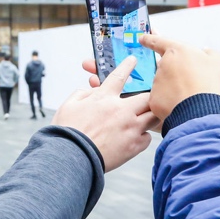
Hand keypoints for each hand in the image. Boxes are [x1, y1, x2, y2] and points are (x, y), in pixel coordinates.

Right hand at [53, 56, 154, 170]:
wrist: (71, 158)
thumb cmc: (66, 133)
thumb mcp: (68, 106)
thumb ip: (81, 94)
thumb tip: (91, 92)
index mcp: (103, 98)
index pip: (119, 76)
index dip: (127, 66)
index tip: (134, 60)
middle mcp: (121, 110)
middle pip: (147, 96)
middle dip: (149, 95)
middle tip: (147, 97)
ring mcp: (130, 128)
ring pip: (153, 116)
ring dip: (150, 115)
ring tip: (146, 117)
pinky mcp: (134, 146)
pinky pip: (147, 137)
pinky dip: (143, 136)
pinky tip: (135, 137)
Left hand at [139, 32, 219, 120]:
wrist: (202, 110)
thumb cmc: (211, 84)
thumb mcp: (219, 61)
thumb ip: (210, 54)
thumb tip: (205, 52)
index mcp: (177, 51)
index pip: (159, 41)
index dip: (150, 39)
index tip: (142, 38)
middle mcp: (163, 65)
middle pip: (166, 67)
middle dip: (176, 73)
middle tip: (192, 82)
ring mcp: (156, 83)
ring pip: (164, 84)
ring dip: (175, 89)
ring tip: (192, 97)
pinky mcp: (154, 100)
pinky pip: (163, 100)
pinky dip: (172, 103)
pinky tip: (184, 106)